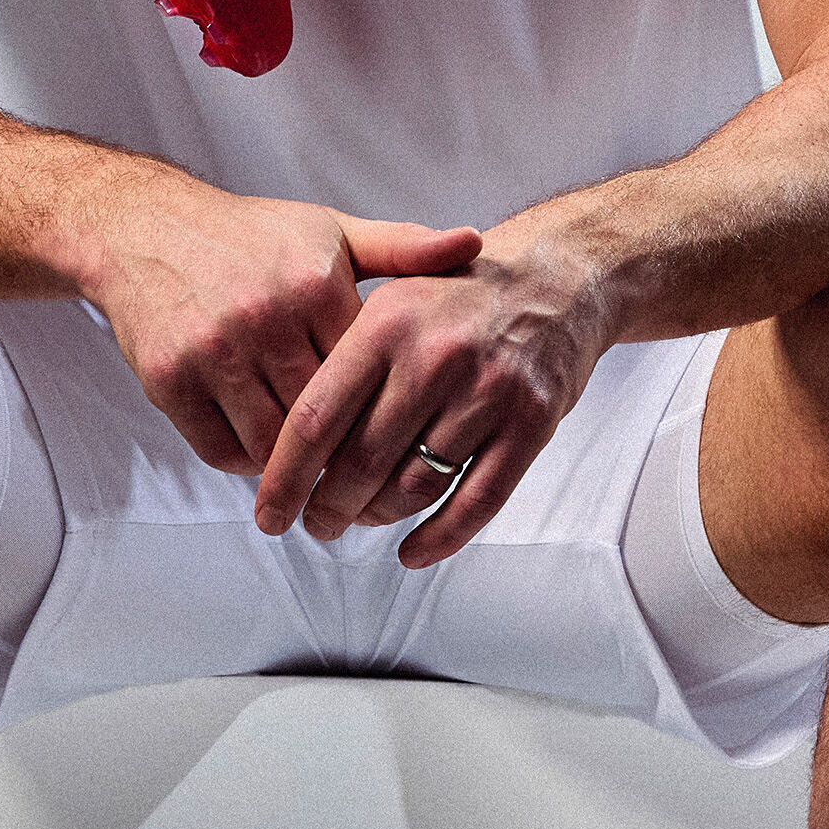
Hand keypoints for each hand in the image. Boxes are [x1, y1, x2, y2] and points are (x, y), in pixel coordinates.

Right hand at [86, 170, 482, 475]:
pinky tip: (260, 452)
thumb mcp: (331, 232)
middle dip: (345, 454)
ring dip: (294, 468)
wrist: (144, 228)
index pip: (368, 376)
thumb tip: (474, 243)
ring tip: (315, 477)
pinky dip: (243, 461)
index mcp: (314, 284)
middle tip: (363, 482)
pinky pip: (218, 449)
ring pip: (272, 444)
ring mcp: (213, 351)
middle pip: (323, 419)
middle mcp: (264, 317)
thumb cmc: (250, 236)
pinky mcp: (168, 379)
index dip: (385, 412)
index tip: (399, 437)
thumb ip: (403, 248)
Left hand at [251, 228, 612, 564]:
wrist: (561, 277)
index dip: (284, 476)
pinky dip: (439, 538)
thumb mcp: (396, 296)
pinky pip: (476, 501)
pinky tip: (412, 552)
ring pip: (414, 486)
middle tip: (315, 523)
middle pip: (361, 461)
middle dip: (328, 507)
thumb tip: (288, 440)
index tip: (268, 511)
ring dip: (379, 518)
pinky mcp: (532, 423)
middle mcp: (435, 356)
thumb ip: (346, 358)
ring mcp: (488, 392)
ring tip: (361, 522)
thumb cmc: (464, 295)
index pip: (317, 417)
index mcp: (388, 323)